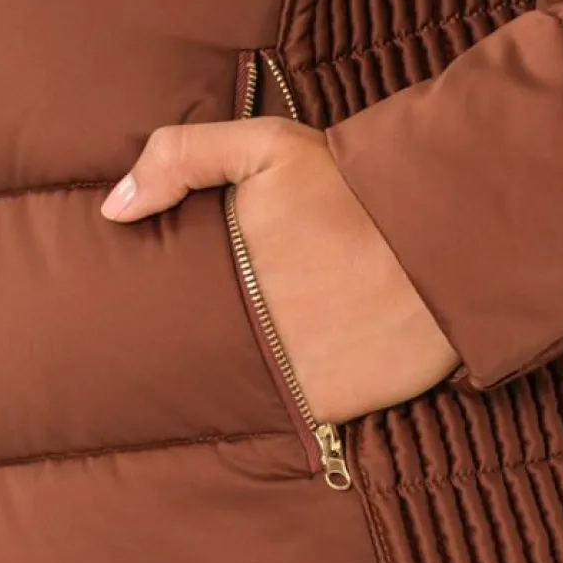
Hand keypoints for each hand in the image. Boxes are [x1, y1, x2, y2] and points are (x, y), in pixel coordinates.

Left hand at [100, 114, 459, 422]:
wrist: (449, 229)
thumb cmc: (353, 184)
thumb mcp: (266, 146)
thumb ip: (183, 158)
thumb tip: (113, 208)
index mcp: (224, 276)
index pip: (164, 311)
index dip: (159, 309)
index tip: (152, 309)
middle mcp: (248, 336)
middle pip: (198, 353)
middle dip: (201, 344)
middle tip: (221, 323)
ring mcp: (288, 378)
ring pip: (242, 387)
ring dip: (246, 375)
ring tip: (267, 346)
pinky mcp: (331, 409)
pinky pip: (294, 417)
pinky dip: (295, 399)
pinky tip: (310, 366)